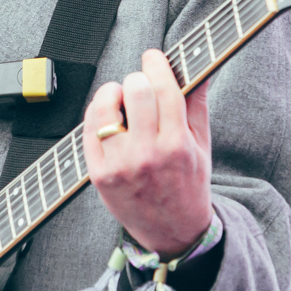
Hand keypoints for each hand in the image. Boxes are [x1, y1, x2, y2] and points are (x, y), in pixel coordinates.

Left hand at [82, 49, 214, 258]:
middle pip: (135, 92)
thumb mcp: (201, 146)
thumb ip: (196, 105)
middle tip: (139, 85)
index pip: (164, 88)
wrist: (172, 233)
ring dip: (112, 94)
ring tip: (120, 99)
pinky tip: (107, 116)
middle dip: (136, 79)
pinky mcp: (99, 175)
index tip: (153, 57)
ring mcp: (121, 166)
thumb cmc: (188, 186)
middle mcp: (148, 154)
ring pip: (106, 108)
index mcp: (178, 145)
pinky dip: (96, 115)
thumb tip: (199, 70)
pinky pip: (89, 130)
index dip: (156, 64)